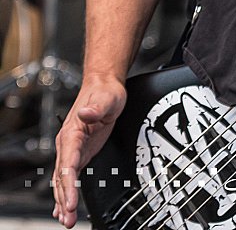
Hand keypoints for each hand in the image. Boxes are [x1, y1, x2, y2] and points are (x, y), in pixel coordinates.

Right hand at [52, 76, 126, 226]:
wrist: (104, 86)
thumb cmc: (105, 91)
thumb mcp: (106, 99)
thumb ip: (96, 108)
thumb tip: (86, 113)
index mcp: (72, 132)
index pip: (67, 163)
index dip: (68, 185)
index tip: (70, 202)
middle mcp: (68, 142)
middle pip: (62, 177)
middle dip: (64, 199)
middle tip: (68, 219)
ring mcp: (73, 148)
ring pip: (63, 180)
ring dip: (64, 200)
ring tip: (66, 220)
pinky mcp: (80, 151)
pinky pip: (70, 176)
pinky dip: (66, 192)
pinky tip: (65, 206)